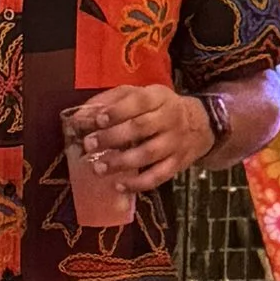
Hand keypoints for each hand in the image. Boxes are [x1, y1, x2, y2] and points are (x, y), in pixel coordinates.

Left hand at [71, 83, 211, 195]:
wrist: (198, 125)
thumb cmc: (158, 108)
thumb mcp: (140, 94)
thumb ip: (111, 100)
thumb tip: (81, 115)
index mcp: (158, 97)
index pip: (139, 101)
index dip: (117, 111)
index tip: (97, 120)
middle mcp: (169, 119)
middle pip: (141, 128)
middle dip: (112, 137)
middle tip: (89, 145)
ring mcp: (175, 143)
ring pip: (149, 154)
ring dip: (121, 162)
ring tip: (98, 168)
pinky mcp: (177, 164)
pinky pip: (158, 176)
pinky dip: (138, 184)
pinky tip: (119, 186)